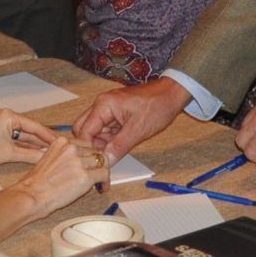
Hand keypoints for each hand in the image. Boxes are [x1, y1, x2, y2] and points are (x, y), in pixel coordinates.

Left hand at [0, 109, 55, 167]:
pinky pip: (16, 139)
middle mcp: (5, 117)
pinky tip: (36, 153)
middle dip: (43, 140)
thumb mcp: (9, 153)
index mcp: (8, 116)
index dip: (48, 135)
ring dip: (35, 144)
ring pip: (23, 136)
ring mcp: (2, 126)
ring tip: (50, 152)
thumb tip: (45, 156)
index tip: (60, 142)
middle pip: (30, 130)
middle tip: (58, 148)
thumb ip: (30, 155)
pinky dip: (25, 146)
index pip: (34, 126)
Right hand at [11, 136, 107, 215]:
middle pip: (96, 151)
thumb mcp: (49, 158)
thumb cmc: (37, 182)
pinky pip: (104, 175)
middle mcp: (71, 149)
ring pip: (103, 162)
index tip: (91, 162)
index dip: (90, 155)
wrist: (32, 195)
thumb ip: (65, 155)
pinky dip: (105, 182)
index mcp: (62, 141)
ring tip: (100, 181)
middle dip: (97, 163)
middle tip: (98, 173)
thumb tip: (81, 160)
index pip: (86, 143)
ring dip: (102, 172)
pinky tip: (101, 187)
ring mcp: (79, 162)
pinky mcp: (85, 176)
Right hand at [71, 76, 186, 161]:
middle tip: (103, 158)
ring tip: (115, 153)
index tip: (95, 162)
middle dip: (91, 145)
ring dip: (102, 143)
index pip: (84, 130)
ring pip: (95, 131)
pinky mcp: (115, 114)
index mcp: (104, 105)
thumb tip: (105, 161)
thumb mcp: (138, 130)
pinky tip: (119, 146)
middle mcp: (101, 105)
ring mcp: (108, 110)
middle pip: (84, 129)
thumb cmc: (157, 105)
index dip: (88, 148)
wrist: (171, 94)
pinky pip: (106, 130)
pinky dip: (110, 140)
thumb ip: (119, 146)